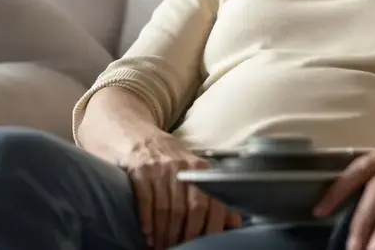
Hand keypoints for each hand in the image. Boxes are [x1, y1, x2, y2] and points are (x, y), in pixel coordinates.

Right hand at [119, 134, 242, 248]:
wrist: (139, 136)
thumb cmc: (171, 159)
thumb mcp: (194, 171)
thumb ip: (214, 196)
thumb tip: (235, 224)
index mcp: (201, 169)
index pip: (210, 204)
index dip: (209, 227)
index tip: (205, 244)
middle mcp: (182, 168)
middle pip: (188, 209)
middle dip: (184, 234)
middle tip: (178, 249)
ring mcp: (160, 169)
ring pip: (166, 209)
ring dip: (165, 233)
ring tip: (162, 247)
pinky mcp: (140, 171)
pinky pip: (145, 201)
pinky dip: (147, 221)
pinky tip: (148, 235)